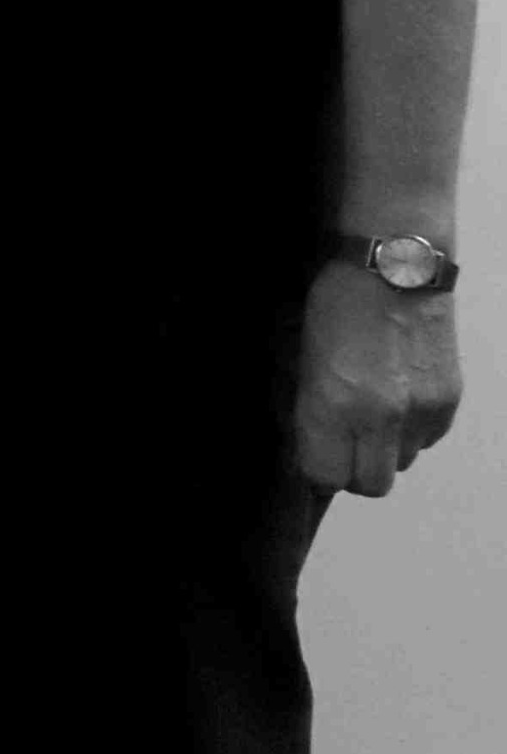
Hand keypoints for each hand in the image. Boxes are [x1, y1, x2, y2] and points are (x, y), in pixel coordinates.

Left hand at [292, 260, 460, 497]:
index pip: (326, 475)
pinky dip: (412, 430)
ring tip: (371, 413)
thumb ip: (310, 408)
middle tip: (342, 444)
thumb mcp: (304, 356)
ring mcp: (421, 410)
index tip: (313, 453)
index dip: (317, 469)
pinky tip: (399, 399)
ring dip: (385, 449)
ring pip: (402, 462)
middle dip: (353, 472)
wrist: (395, 268)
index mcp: (334, 405)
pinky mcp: (449, 400)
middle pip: (371, 485)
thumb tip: (313, 446)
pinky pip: (429, 439)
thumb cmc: (334, 303)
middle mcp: (381, 417)